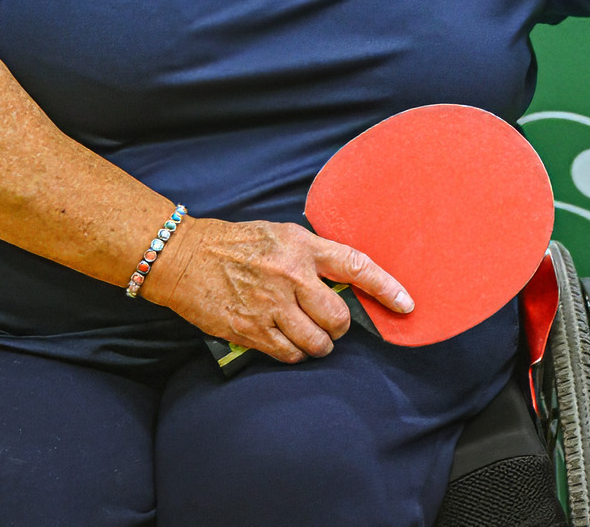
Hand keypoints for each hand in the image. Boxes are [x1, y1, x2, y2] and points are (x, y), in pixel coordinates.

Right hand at [141, 216, 411, 362]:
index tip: (405, 304)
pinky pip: (288, 354)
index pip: (355, 266)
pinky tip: (285, 341)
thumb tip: (344, 282)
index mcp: (302, 246)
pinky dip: (293, 353)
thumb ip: (313, 256)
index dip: (385, 287)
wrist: (183, 257)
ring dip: (319, 344)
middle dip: (340, 327)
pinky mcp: (250, 330)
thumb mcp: (281, 235)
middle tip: (331, 324)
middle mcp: (290, 275)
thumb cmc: (236, 244)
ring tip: (309, 335)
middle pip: (338, 317)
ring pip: (316, 342)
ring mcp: (270, 305)